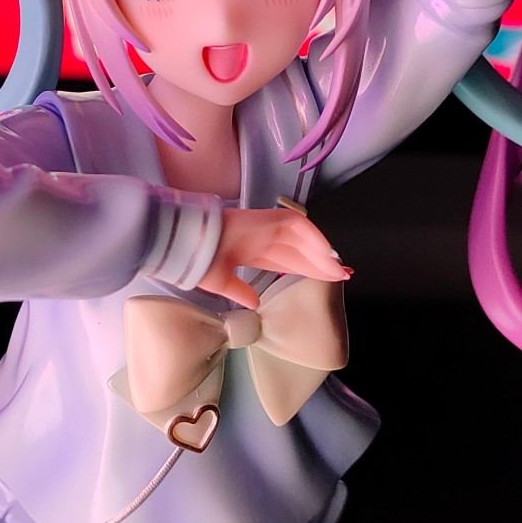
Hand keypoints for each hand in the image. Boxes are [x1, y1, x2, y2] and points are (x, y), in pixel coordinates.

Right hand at [198, 207, 351, 309]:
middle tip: (342, 275)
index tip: (325, 282)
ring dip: (321, 252)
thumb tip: (255, 305)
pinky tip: (326, 253)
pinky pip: (297, 224)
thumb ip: (240, 292)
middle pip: (298, 250)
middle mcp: (261, 237)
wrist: (180, 241)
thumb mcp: (221, 283)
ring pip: (302, 237)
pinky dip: (314, 237)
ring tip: (338, 269)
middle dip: (320, 263)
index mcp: (250, 250)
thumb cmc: (193, 260)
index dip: (305, 270)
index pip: (286, 260)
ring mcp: (264, 226)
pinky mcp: (265, 217)